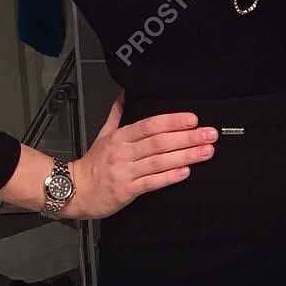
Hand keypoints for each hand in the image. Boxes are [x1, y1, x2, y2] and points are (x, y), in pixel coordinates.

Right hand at [60, 89, 217, 219]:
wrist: (76, 190)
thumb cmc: (94, 163)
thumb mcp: (103, 135)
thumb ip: (117, 114)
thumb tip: (125, 94)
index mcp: (120, 136)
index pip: (150, 125)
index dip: (172, 121)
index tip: (193, 119)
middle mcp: (124, 152)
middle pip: (159, 142)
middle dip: (187, 137)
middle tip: (210, 134)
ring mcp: (125, 172)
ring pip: (159, 161)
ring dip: (185, 156)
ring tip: (206, 152)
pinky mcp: (127, 191)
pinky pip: (151, 183)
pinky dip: (169, 176)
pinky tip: (186, 172)